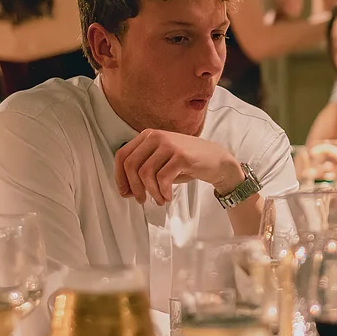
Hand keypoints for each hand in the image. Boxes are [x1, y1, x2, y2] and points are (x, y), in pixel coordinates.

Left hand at [114, 130, 242, 204]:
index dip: (119, 177)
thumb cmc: (186, 163)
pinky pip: (163, 178)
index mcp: (148, 136)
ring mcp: (169, 144)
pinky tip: (168, 196)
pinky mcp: (181, 155)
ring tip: (159, 200)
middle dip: (134, 187)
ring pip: (146, 173)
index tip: (125, 192)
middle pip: (131, 165)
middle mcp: (156, 136)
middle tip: (142, 200)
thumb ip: (143, 171)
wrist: (217, 160)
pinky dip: (163, 192)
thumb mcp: (160, 163)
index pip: (122, 155)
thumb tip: (126, 190)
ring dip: (151, 192)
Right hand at [307, 143, 336, 203]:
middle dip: (315, 166)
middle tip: (307, 172)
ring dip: (318, 174)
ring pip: (327, 172)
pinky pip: (332, 181)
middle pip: (324, 162)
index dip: (320, 150)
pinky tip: (322, 187)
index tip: (312, 153)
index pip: (329, 149)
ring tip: (310, 177)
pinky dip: (326, 183)